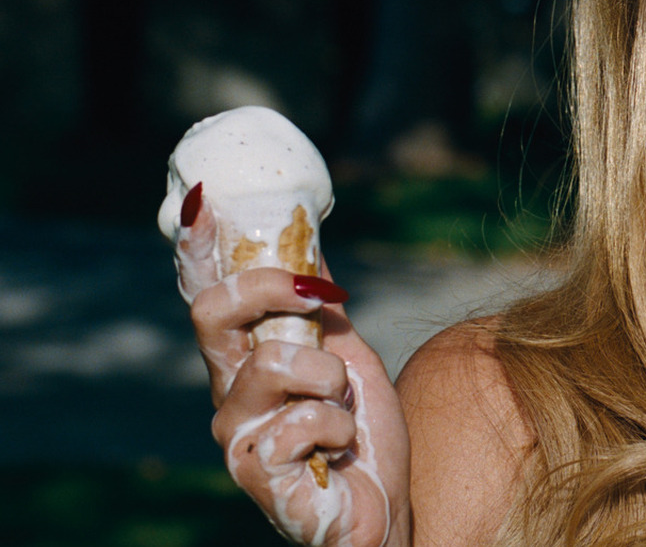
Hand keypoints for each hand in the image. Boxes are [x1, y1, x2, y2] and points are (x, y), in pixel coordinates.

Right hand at [184, 198, 409, 546]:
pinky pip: (303, 420)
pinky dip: (339, 428)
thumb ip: (317, 308)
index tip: (203, 198)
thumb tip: (308, 243)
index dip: (199, 248)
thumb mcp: (347, 354)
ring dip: (330, 380)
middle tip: (321, 300)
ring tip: (342, 409)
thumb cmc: (361, 437)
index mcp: (245, 359)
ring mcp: (236, 435)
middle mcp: (227, 393)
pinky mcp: (256, 473)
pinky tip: (339, 452)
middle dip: (272, 290)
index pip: (209, 294)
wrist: (385, 508)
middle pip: (213, 312)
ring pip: (272, 365)